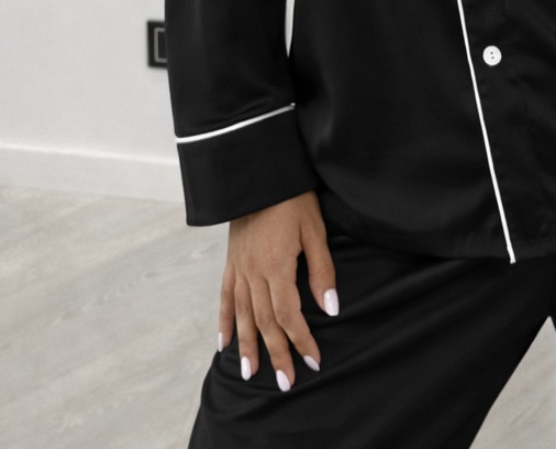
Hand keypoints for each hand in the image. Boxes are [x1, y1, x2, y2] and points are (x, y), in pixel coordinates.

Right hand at [220, 189, 338, 392]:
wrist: (259, 172)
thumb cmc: (292, 197)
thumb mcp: (314, 229)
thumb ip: (321, 270)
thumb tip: (331, 308)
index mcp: (277, 266)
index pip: (289, 314)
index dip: (301, 339)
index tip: (313, 360)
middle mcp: (254, 273)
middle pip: (265, 322)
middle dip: (276, 353)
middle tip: (285, 383)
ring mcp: (239, 268)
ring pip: (243, 315)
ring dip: (248, 346)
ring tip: (251, 373)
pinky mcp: (231, 260)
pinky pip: (225, 296)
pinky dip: (225, 320)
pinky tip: (223, 342)